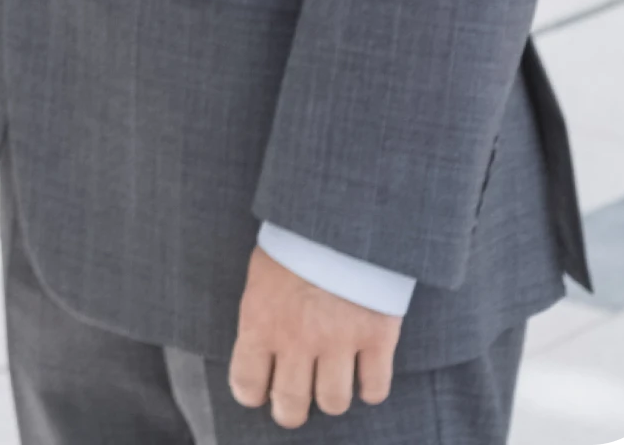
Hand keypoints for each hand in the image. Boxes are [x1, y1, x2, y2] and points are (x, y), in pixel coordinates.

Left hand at [229, 244, 400, 427]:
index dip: (252, 393)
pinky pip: (375, 389)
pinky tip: (363, 374)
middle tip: (293, 402)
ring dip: (331, 396)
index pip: (247, 384)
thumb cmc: (294, 242)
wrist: (340, 214)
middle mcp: (298, 339)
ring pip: (334, 403)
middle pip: (291, 406)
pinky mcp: (376, 337)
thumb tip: (258, 354)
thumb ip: (261, 316)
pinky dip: (370, 388)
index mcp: (261, 321)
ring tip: (330, 380)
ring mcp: (339, 340)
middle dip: (289, 411)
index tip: (259, 390)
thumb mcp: (262, 275)